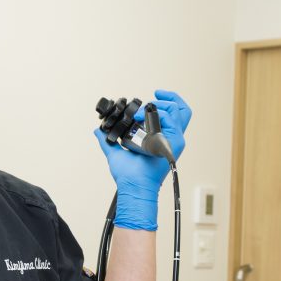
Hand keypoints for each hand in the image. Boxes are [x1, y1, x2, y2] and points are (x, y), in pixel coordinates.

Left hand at [94, 89, 191, 230]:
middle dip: (171, 99)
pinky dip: (157, 112)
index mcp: (160, 139)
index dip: (163, 104)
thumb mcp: (115, 152)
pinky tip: (141, 116)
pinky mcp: (175, 142)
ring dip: (162, 104)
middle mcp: (169, 138)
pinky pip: (171, 118)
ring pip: (179, 111)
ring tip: (145, 108)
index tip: (147, 101)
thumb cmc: (128, 176)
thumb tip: (98, 131)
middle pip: (182, 111)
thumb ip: (107, 140)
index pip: (172, 117)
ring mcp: (174, 139)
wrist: (133, 185)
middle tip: (155, 96)